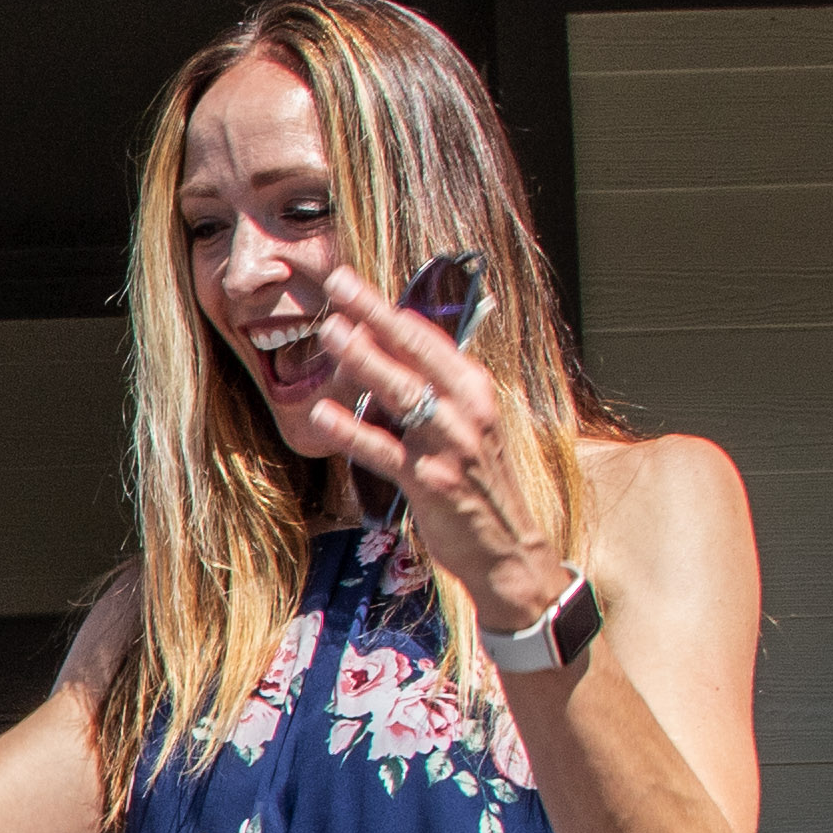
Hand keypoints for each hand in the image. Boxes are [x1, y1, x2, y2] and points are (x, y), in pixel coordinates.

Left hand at [285, 266, 568, 629]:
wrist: (507, 549)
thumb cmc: (479, 484)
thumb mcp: (467, 427)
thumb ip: (432, 392)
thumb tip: (385, 356)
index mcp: (475, 389)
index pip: (428, 337)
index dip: (389, 308)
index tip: (355, 283)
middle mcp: (467, 410)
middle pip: (414, 351)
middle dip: (373, 313)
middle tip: (337, 283)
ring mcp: (449, 445)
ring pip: (400, 392)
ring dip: (363, 359)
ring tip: (330, 332)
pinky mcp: (429, 482)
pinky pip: (385, 450)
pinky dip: (352, 431)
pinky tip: (324, 414)